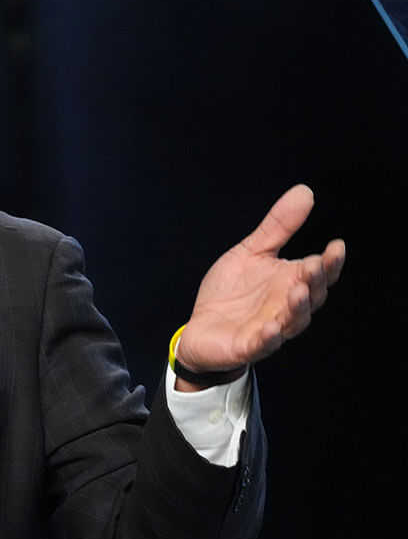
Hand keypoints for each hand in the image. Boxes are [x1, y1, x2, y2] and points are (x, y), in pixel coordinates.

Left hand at [177, 185, 345, 388]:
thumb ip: (277, 227)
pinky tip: (271, 327)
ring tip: (298, 290)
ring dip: (297, 307)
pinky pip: (263, 343)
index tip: (336, 246)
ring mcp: (270, 328)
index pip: (319, 273)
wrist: (201, 329)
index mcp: (291, 282)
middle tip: (315, 265)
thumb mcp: (251, 253)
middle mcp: (286, 306)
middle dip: (315, 281)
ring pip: (292, 321)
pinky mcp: (248, 346)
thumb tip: (304, 192)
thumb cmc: (232, 292)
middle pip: (311, 296)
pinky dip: (269, 336)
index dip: (330, 262)